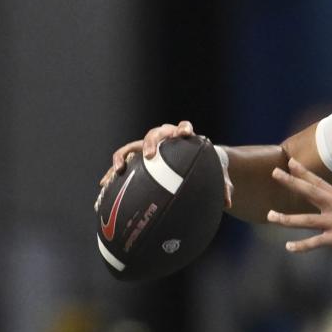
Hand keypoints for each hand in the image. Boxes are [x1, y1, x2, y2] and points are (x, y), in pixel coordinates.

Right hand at [98, 120, 233, 208]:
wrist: (193, 164)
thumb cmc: (206, 168)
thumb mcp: (217, 176)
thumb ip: (224, 186)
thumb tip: (228, 204)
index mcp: (182, 139)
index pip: (183, 127)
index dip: (183, 128)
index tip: (184, 133)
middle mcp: (163, 141)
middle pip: (154, 134)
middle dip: (151, 142)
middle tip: (150, 155)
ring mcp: (147, 149)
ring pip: (131, 148)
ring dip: (122, 157)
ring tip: (117, 172)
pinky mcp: (137, 160)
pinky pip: (122, 165)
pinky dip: (112, 174)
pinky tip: (103, 187)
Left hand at [267, 157, 331, 265]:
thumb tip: (325, 210)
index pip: (319, 182)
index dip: (304, 172)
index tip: (290, 162)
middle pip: (310, 192)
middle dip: (291, 182)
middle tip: (275, 173)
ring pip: (306, 219)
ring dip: (286, 218)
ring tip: (271, 216)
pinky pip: (315, 242)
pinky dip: (301, 246)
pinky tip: (289, 247)